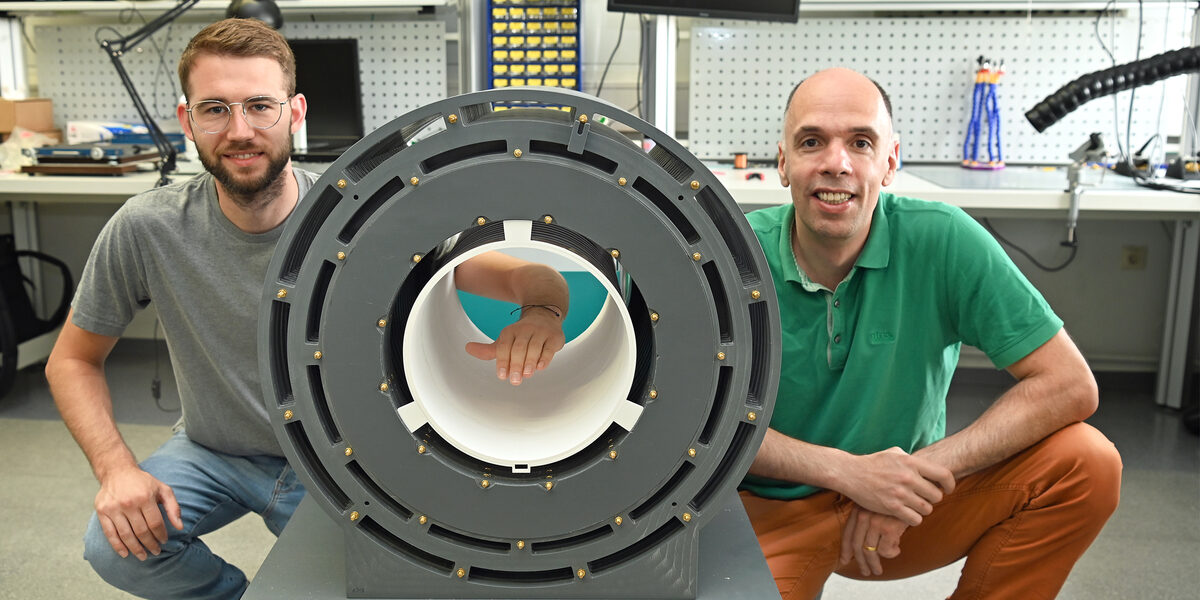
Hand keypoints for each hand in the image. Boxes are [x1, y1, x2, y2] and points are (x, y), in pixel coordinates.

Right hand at [94, 465, 182, 559]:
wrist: (117, 472)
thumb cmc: (144, 483)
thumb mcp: (163, 490)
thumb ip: (173, 507)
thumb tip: (180, 527)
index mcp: (145, 497)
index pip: (155, 523)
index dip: (160, 535)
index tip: (164, 541)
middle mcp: (128, 503)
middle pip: (141, 531)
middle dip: (150, 544)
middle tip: (155, 552)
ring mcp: (113, 508)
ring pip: (126, 535)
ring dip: (135, 549)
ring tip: (143, 556)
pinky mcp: (102, 512)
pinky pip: (110, 533)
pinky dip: (117, 546)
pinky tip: (125, 553)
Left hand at [465, 309, 564, 384]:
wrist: (545, 316)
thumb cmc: (522, 335)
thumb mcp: (505, 341)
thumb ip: (489, 350)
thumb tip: (468, 348)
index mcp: (510, 331)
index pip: (504, 346)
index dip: (502, 361)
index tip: (501, 375)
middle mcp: (525, 329)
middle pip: (519, 347)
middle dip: (516, 364)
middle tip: (515, 380)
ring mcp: (541, 332)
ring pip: (534, 347)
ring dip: (529, 361)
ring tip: (527, 374)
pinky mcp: (554, 337)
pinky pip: (549, 347)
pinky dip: (545, 358)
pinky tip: (540, 367)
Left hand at [839, 505, 908, 575]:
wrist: (914, 490)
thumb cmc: (897, 499)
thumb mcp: (877, 505)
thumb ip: (868, 519)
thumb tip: (862, 543)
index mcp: (858, 510)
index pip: (847, 533)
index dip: (845, 550)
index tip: (844, 560)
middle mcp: (864, 516)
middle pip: (857, 545)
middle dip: (860, 562)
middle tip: (865, 571)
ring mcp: (875, 523)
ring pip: (869, 552)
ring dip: (874, 565)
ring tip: (877, 571)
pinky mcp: (889, 529)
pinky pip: (885, 551)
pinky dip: (891, 554)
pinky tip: (897, 549)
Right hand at [840, 447, 954, 525]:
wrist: (851, 473)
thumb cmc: (873, 462)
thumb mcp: (894, 452)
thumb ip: (913, 459)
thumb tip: (928, 466)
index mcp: (911, 462)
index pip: (943, 474)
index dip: (950, 484)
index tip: (948, 489)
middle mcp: (908, 477)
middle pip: (936, 495)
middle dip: (932, 498)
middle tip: (924, 498)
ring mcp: (900, 493)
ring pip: (927, 509)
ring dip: (923, 509)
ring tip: (914, 506)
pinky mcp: (892, 507)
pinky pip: (915, 519)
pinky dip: (913, 519)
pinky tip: (906, 514)